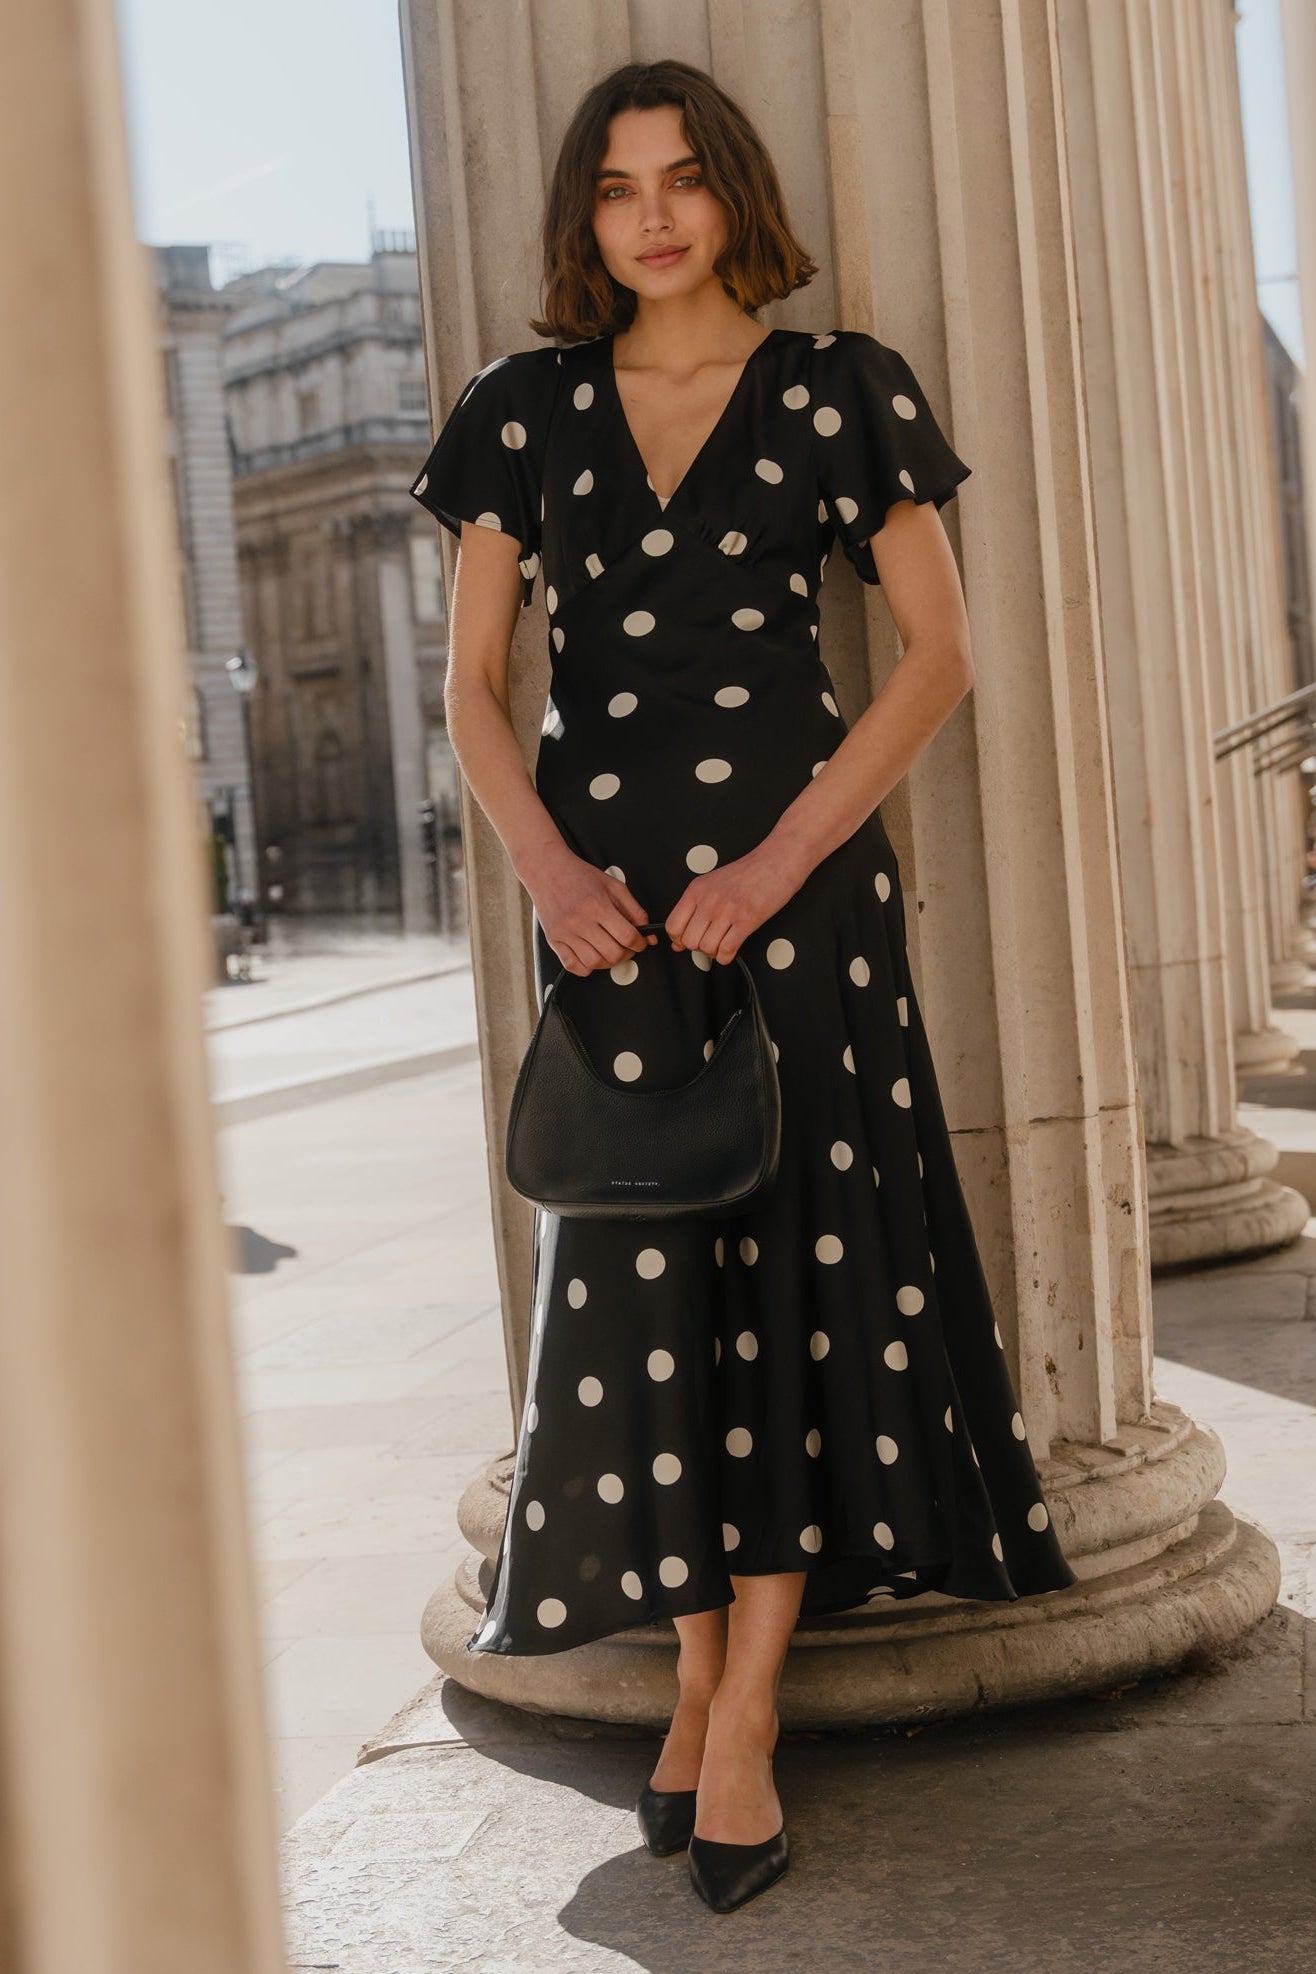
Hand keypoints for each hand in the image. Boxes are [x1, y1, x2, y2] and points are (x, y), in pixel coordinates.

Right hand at [525, 845, 657, 975]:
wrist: (548, 870)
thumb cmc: (580, 876)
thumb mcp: (614, 886)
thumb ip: (634, 910)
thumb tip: (648, 935)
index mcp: (598, 906)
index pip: (627, 936)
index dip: (640, 943)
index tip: (641, 942)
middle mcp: (580, 921)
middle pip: (612, 953)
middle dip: (626, 954)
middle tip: (627, 947)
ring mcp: (565, 933)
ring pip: (594, 963)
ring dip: (608, 962)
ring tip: (610, 951)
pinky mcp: (554, 940)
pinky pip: (573, 966)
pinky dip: (586, 967)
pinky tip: (591, 955)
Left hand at [665, 842, 808, 962]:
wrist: (775, 862)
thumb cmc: (747, 873)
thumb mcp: (711, 884)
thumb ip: (693, 909)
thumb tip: (677, 940)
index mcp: (697, 890)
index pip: (673, 926)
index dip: (678, 940)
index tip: (686, 942)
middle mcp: (709, 900)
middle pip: (689, 941)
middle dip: (698, 948)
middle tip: (709, 941)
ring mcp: (727, 910)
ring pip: (707, 948)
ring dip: (714, 952)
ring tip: (722, 944)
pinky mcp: (747, 920)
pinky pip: (727, 950)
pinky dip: (727, 957)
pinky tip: (731, 949)